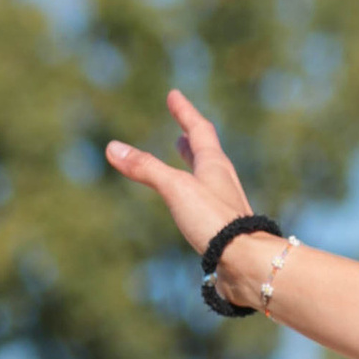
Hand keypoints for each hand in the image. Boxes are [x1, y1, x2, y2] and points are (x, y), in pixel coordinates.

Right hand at [103, 89, 252, 258]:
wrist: (246, 262)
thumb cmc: (215, 221)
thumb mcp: (175, 188)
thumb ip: (145, 168)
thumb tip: (112, 148)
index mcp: (214, 165)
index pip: (198, 129)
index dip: (184, 111)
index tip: (174, 95)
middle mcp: (221, 182)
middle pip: (206, 153)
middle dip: (191, 139)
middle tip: (182, 130)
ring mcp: (223, 205)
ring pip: (207, 178)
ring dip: (193, 165)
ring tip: (185, 159)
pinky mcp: (222, 227)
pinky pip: (206, 202)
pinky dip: (194, 193)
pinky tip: (190, 205)